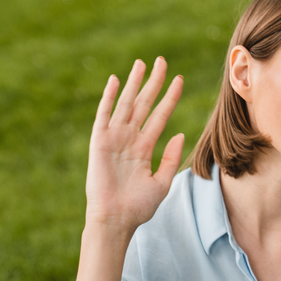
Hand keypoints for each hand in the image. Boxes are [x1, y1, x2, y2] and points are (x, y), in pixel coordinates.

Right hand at [86, 57, 184, 232]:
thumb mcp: (162, 182)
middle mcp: (130, 139)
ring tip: (142, 63)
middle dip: (154, 83)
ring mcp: (114, 138)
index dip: (170, 98)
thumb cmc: (138, 206)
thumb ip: (172, 158)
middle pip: (145, 104)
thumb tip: (181, 134)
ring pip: (127, 104)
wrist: (116, 219)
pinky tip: (117, 80)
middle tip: (162, 61)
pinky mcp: (99, 141)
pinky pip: (105, 114)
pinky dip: (110, 97)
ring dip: (134, 83)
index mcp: (145, 148)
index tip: (179, 80)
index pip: (160, 116)